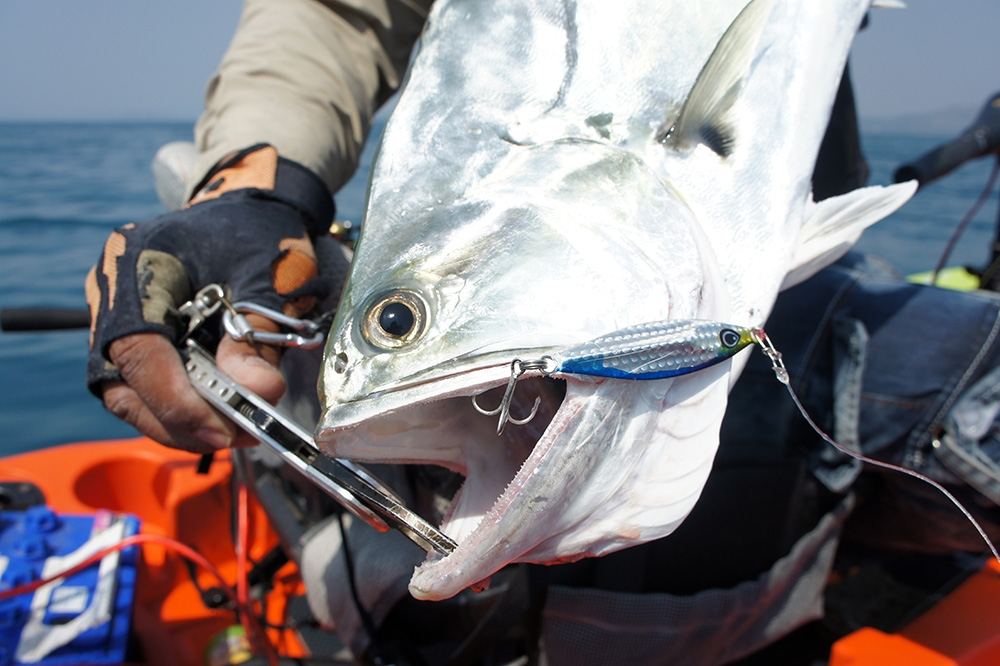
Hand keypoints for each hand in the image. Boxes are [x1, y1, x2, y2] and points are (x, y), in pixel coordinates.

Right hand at [86, 145, 334, 452]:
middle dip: (181, 420)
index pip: (137, 348)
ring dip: (182, 423)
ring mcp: (116, 321)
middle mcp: (110, 296)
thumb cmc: (259, 232)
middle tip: (240, 436)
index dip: (175, 398)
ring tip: (239, 431)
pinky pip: (146, 389)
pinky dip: (184, 410)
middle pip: (123, 383)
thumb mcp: (269, 276)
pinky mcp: (137, 342)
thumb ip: (258, 335)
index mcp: (134, 264)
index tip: (222, 428)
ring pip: (130, 396)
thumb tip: (258, 394)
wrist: (252, 210)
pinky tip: (225, 417)